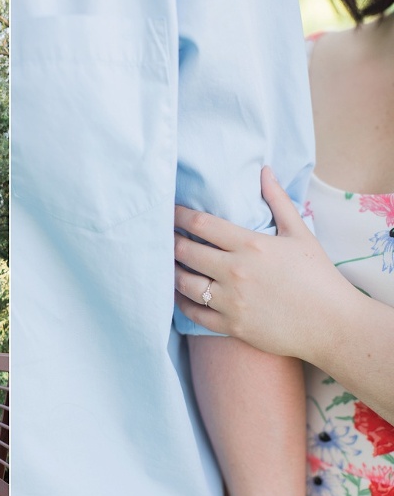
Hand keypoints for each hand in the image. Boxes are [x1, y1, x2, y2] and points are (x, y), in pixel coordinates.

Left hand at [174, 166, 358, 359]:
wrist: (333, 324)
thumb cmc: (318, 276)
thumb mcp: (300, 234)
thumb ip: (278, 201)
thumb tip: (264, 171)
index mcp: (251, 245)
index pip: (201, 225)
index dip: (179, 216)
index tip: (169, 212)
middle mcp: (235, 272)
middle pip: (185, 252)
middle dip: (169, 242)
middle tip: (161, 237)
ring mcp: (231, 301)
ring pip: (183, 283)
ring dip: (171, 272)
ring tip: (166, 264)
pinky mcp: (231, 325)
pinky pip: (193, 313)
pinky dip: (181, 303)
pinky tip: (179, 294)